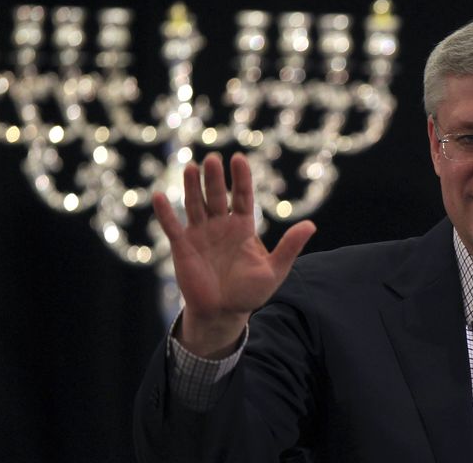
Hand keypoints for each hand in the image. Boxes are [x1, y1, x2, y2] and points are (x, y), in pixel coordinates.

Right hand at [152, 152, 315, 357]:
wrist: (223, 314)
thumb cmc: (250, 292)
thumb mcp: (275, 270)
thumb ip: (290, 247)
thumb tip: (311, 225)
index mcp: (243, 226)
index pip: (242, 196)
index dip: (241, 178)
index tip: (239, 159)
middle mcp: (220, 225)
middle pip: (216, 196)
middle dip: (214, 179)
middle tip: (213, 160)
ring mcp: (200, 233)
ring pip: (195, 205)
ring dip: (192, 187)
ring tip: (191, 168)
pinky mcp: (183, 247)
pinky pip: (172, 227)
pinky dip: (166, 213)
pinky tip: (160, 196)